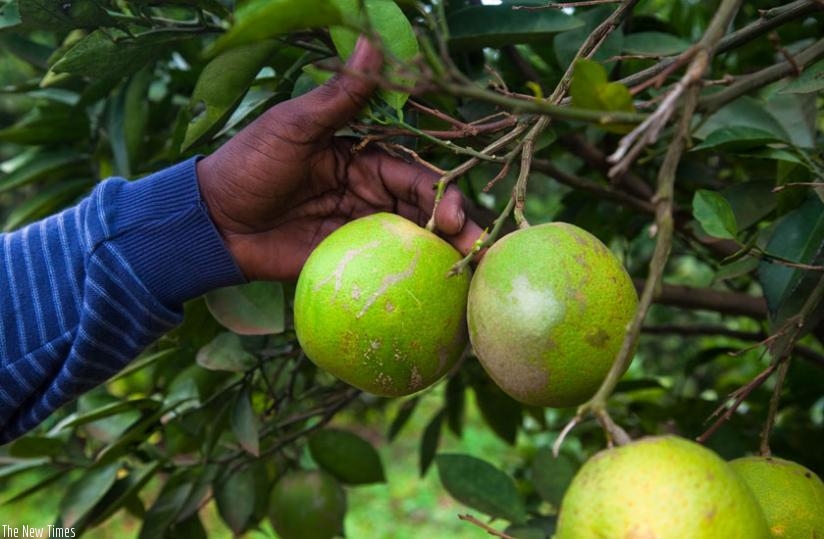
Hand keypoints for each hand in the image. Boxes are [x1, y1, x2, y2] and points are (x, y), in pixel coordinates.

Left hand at [197, 36, 481, 280]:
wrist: (211, 220)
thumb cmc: (249, 164)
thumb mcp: (294, 125)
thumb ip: (341, 96)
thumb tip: (375, 45)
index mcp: (364, 158)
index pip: (414, 174)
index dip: (439, 192)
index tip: (454, 213)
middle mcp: (369, 194)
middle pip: (424, 211)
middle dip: (455, 227)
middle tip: (478, 247)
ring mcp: (359, 231)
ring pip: (412, 243)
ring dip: (443, 257)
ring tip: (469, 275)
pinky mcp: (347, 262)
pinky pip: (385, 271)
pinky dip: (411, 280)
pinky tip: (436, 294)